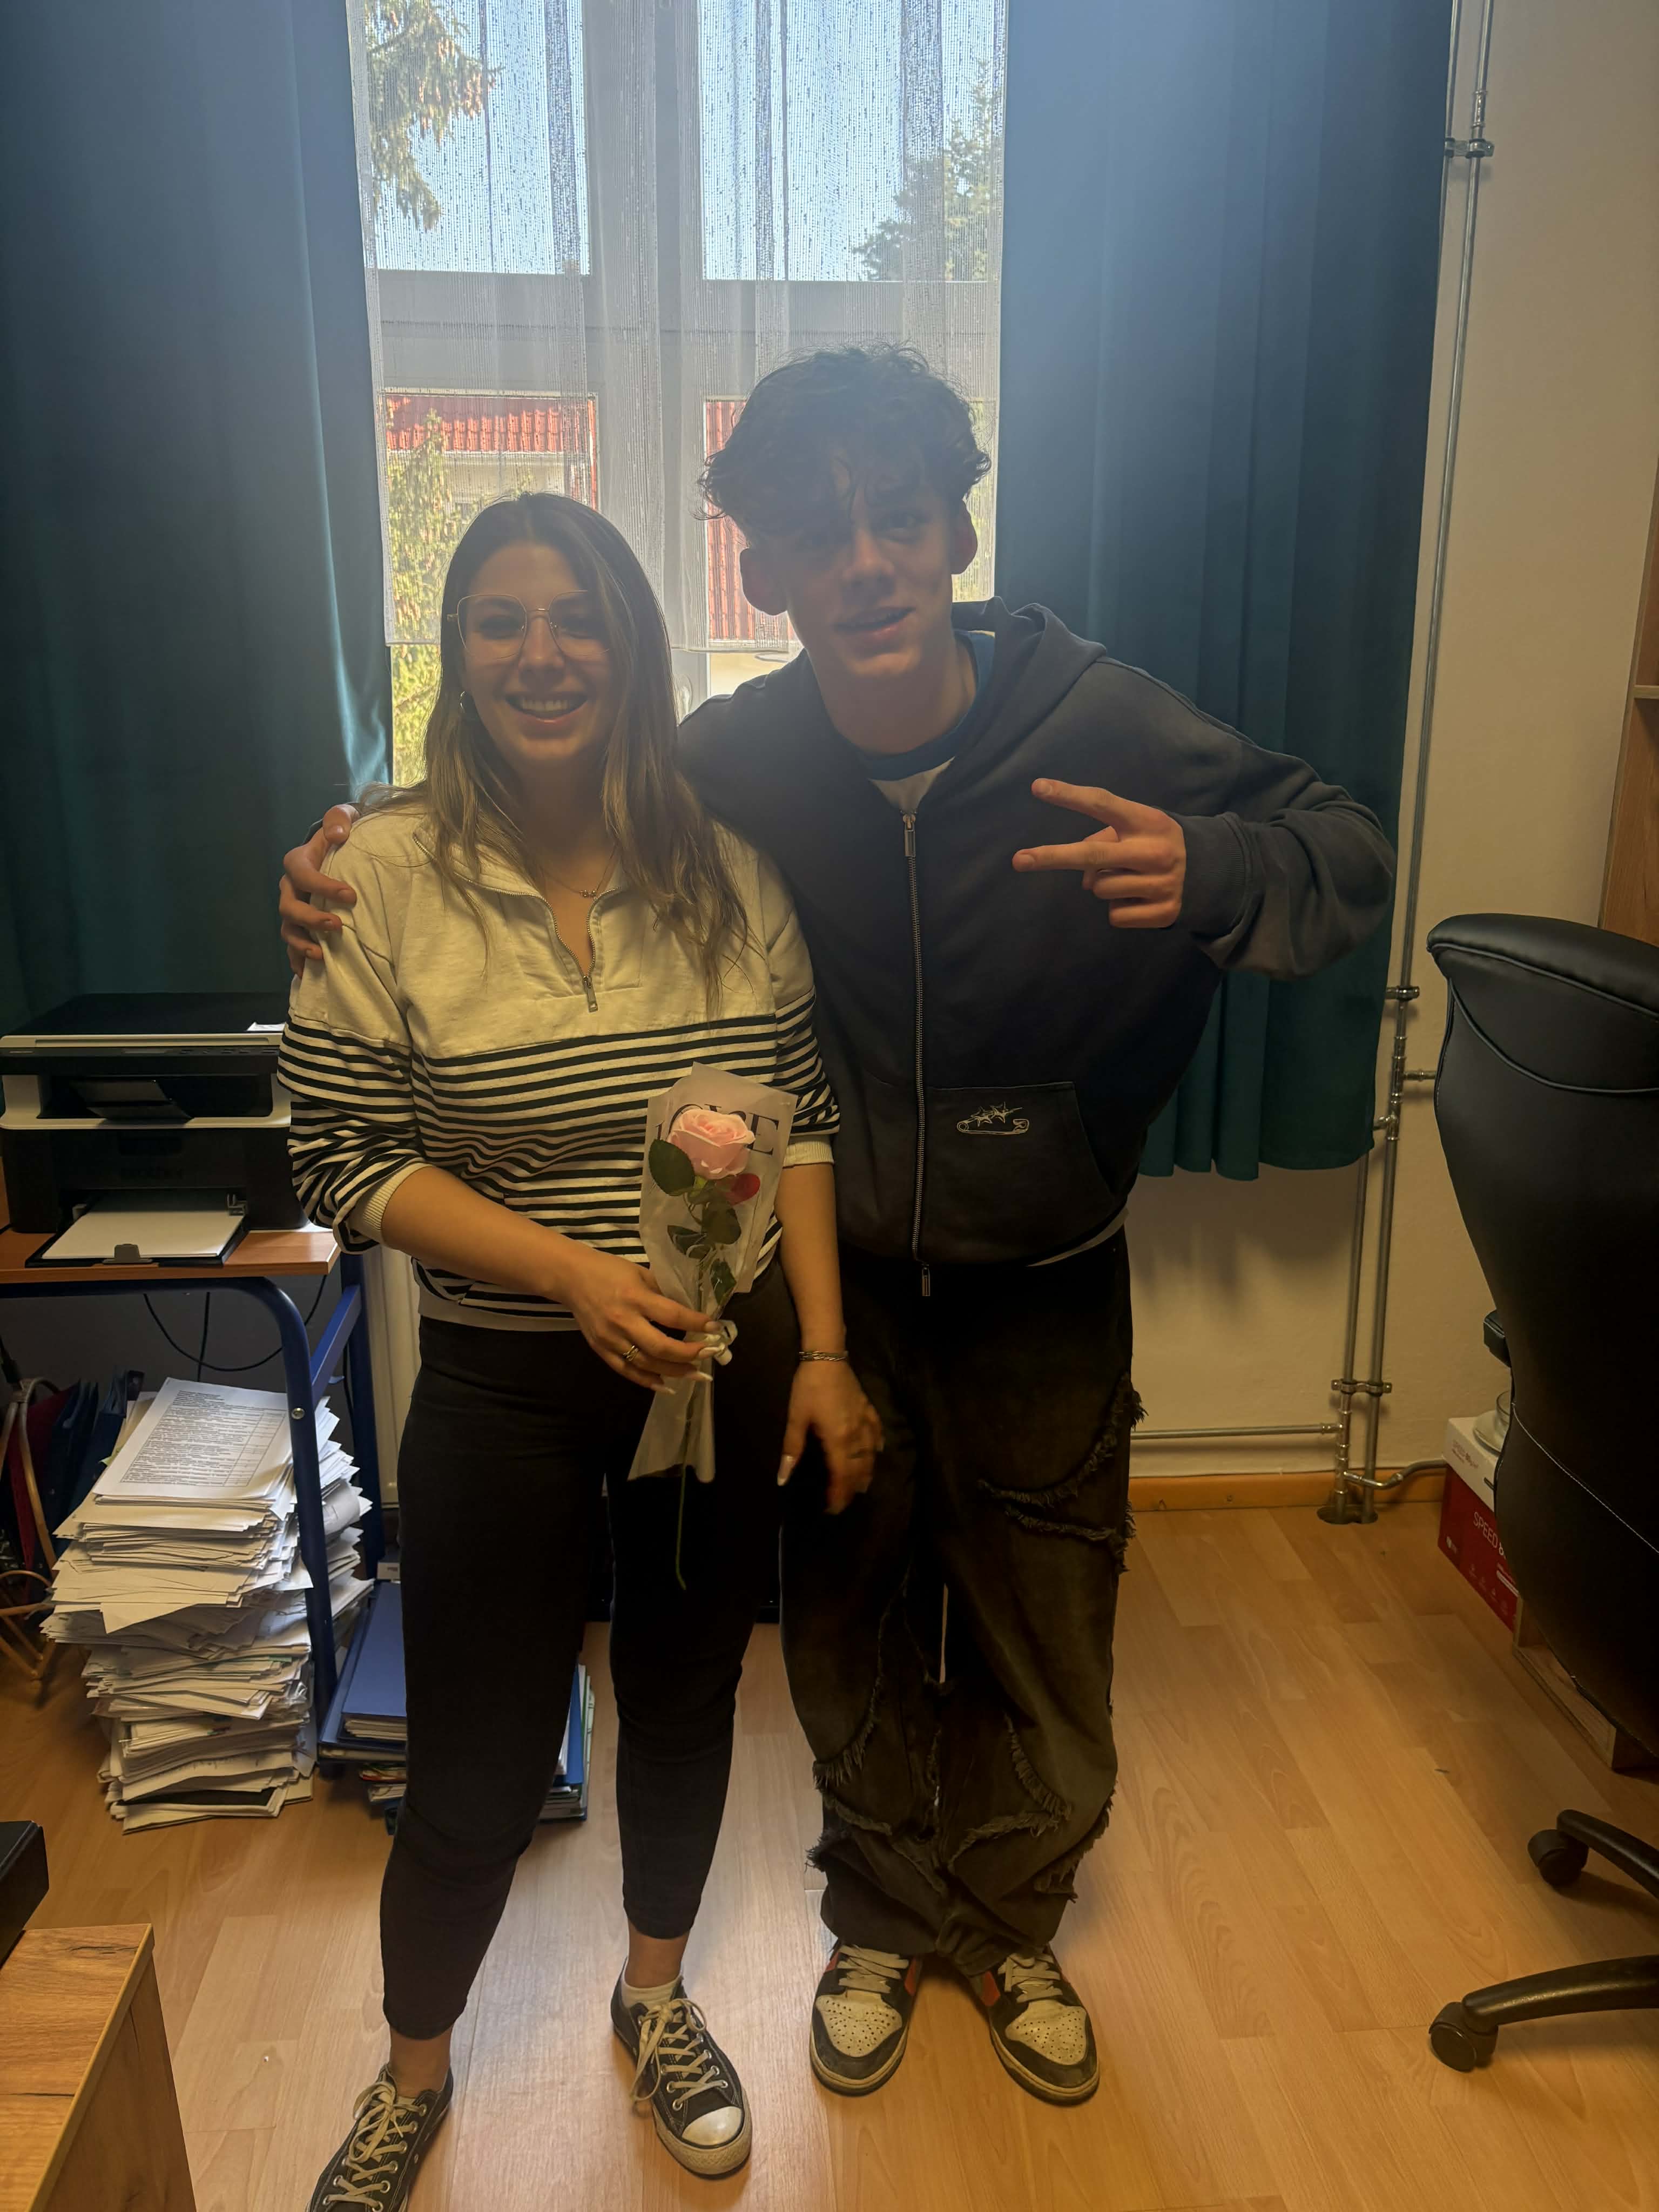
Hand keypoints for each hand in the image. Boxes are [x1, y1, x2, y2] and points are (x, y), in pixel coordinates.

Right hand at [280, 804, 360, 975]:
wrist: (338, 851)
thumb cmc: (341, 835)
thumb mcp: (341, 818)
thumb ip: (338, 819)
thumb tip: (338, 834)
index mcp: (297, 862)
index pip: (303, 875)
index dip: (323, 886)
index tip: (351, 896)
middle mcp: (290, 888)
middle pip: (290, 908)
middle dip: (311, 919)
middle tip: (338, 925)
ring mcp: (293, 909)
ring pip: (288, 930)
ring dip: (302, 944)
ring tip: (322, 955)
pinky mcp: (300, 926)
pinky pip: (292, 947)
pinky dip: (297, 961)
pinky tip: (307, 976)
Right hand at [554, 1244, 715, 1391]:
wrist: (571, 1278)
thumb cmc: (609, 1271)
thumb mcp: (640, 1273)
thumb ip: (662, 1293)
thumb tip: (690, 1312)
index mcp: (634, 1297)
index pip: (672, 1315)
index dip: (696, 1324)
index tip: (716, 1329)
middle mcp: (623, 1321)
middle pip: (660, 1347)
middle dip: (689, 1354)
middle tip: (710, 1354)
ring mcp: (610, 1339)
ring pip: (646, 1364)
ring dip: (674, 1372)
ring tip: (697, 1374)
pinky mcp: (601, 1350)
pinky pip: (627, 1371)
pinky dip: (647, 1381)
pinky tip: (666, 1386)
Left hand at [778, 1362, 884, 1512]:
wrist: (827, 1357)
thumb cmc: (808, 1388)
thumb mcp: (796, 1418)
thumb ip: (791, 1449)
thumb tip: (783, 1478)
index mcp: (838, 1439)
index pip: (842, 1475)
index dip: (839, 1495)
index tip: (833, 1509)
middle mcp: (856, 1435)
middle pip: (859, 1469)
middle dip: (852, 1489)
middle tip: (844, 1502)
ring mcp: (864, 1421)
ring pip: (871, 1454)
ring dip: (867, 1472)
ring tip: (862, 1486)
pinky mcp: (868, 1409)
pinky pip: (877, 1432)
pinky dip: (877, 1446)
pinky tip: (877, 1451)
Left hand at [1012, 779, 1186, 927]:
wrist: (1211, 873)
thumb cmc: (1156, 844)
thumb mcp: (1137, 830)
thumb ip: (1104, 841)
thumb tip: (1083, 879)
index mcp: (1146, 821)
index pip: (1102, 803)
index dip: (1069, 795)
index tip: (1038, 787)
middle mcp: (1154, 851)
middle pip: (1091, 855)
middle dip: (1052, 857)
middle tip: (1019, 860)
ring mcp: (1160, 883)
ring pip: (1099, 888)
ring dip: (1103, 885)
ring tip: (1129, 878)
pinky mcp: (1163, 912)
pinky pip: (1115, 914)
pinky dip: (1120, 908)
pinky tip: (1140, 898)